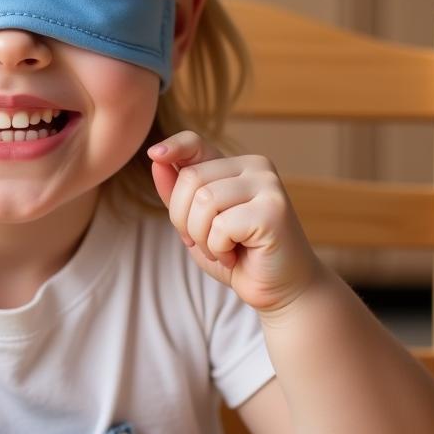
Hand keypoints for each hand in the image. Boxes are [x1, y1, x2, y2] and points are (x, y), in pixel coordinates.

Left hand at [148, 131, 321, 312]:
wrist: (279, 290)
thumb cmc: (237, 256)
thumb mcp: (196, 222)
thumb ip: (177, 192)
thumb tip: (156, 157)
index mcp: (237, 165)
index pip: (195, 143)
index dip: (172, 148)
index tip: (154, 155)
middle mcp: (257, 167)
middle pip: (191, 178)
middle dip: (183, 219)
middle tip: (204, 241)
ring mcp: (268, 186)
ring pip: (204, 200)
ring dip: (202, 236)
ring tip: (223, 249)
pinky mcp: (273, 211)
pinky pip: (221, 225)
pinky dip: (219, 249)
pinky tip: (237, 256)